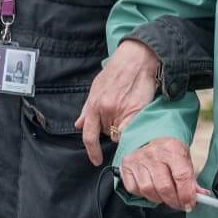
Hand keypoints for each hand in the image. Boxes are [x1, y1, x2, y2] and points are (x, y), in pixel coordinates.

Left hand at [76, 40, 160, 165]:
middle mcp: (107, 110)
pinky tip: (136, 115)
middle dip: (112, 127)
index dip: (92, 151)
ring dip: (124, 126)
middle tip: (119, 110)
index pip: (89, 135)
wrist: (137, 57)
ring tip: (128, 108)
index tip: (96, 160)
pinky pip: (134, 129)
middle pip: (108, 133)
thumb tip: (79, 125)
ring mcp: (123, 111)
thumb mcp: (96, 87)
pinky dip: (134, 127)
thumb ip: (88, 109)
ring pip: (122, 132)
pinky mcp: (138, 111)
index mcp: (95, 105)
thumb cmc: (117, 70)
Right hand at [119, 137, 202, 210]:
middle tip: (179, 204)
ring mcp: (137, 159)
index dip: (187, 194)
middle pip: (164, 187)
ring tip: (165, 196)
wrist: (149, 137)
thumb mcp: (185, 159)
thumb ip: (192, 179)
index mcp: (172, 148)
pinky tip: (151, 189)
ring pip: (148, 190)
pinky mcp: (126, 165)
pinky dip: (144, 194)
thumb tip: (202, 195)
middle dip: (174, 201)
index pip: (182, 176)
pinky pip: (134, 189)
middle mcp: (153, 153)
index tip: (190, 204)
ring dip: (159, 199)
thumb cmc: (169, 151)